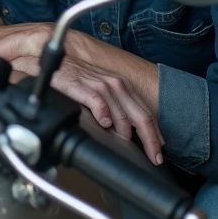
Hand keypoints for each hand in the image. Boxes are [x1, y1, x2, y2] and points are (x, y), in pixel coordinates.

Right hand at [9, 32, 164, 165]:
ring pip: (122, 114)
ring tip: (125, 146)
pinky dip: (103, 114)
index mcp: (123, 87)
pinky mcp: (82, 86)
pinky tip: (104, 125)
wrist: (59, 62)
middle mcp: (116, 85)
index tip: (158, 152)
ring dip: (125, 132)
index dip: (155, 135)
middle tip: (154, 157)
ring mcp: (100, 85)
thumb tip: (126, 132)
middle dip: (150, 140)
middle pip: (141, 116)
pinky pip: (98, 102)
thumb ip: (115, 108)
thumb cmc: (79, 78)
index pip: (146, 113)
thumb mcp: (103, 91)